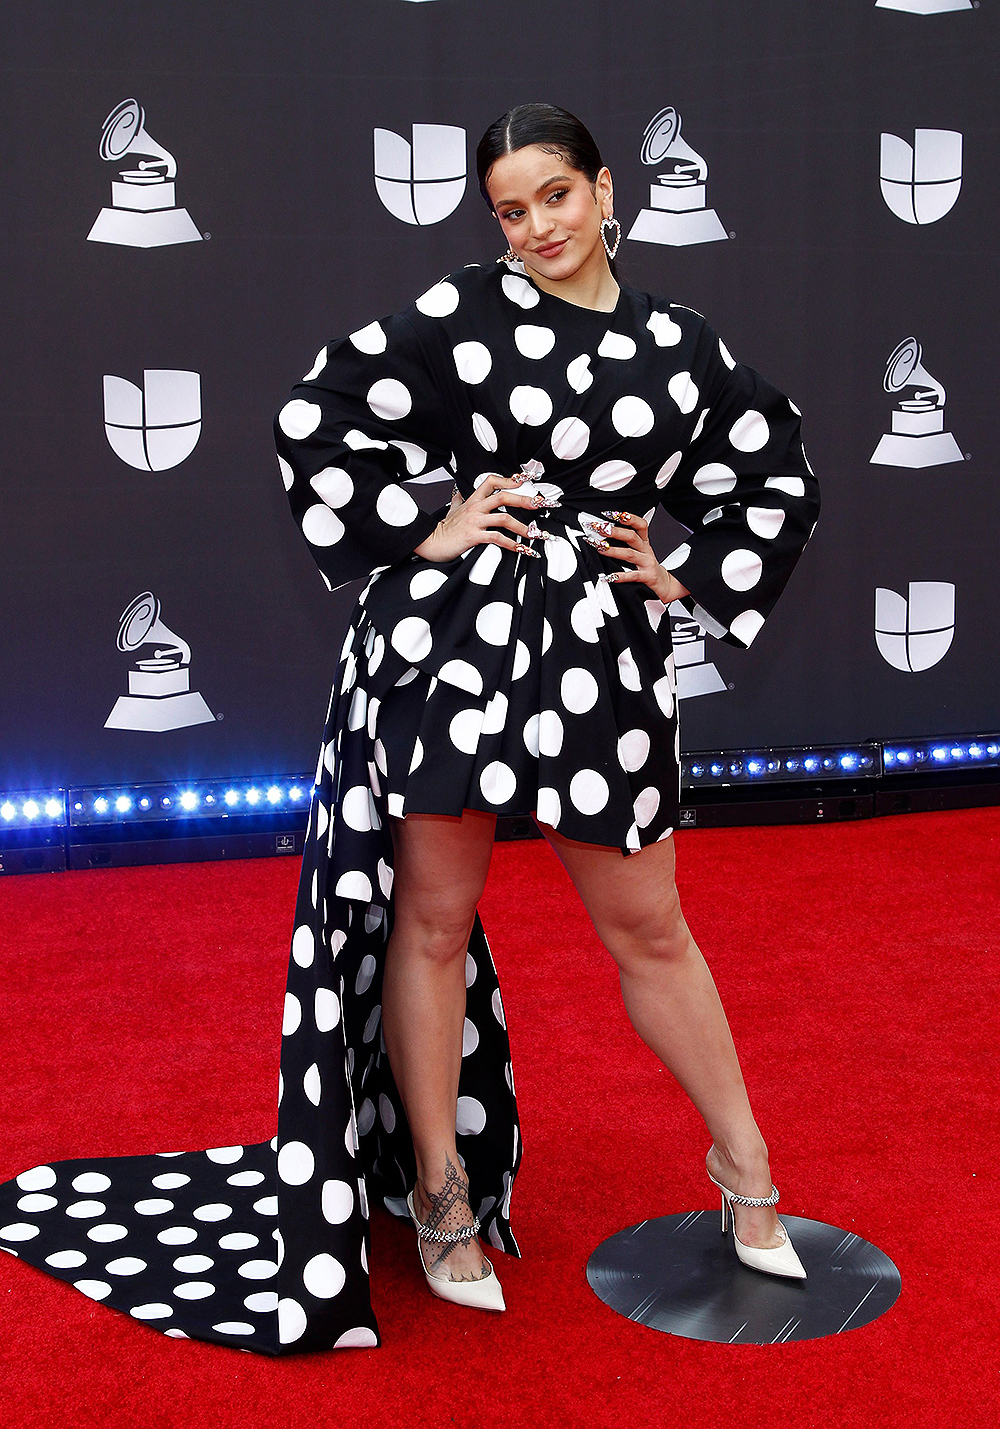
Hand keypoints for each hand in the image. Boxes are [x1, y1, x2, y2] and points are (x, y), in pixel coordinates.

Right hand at [413, 472, 552, 562]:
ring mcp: (475, 521)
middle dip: (526, 500)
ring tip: (537, 535)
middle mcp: (476, 507)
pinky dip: (513, 544)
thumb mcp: (452, 509)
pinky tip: (523, 549)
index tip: (526, 480)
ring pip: (504, 518)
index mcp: (473, 500)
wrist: (431, 542)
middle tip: (544, 504)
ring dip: (524, 527)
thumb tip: (459, 491)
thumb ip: (459, 500)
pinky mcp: (474, 536)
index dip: (510, 479)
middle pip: (504, 496)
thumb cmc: (444, 528)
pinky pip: (497, 538)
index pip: (492, 481)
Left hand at [585, 510, 690, 604]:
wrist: (664, 584)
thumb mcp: (641, 551)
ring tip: (600, 548)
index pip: (640, 524)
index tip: (611, 514)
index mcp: (644, 542)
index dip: (628, 517)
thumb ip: (628, 540)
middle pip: (632, 536)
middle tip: (601, 528)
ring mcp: (647, 564)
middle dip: (615, 531)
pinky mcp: (647, 577)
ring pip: (630, 554)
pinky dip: (621, 576)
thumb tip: (608, 529)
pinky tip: (610, 576)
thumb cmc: (648, 567)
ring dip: (613, 550)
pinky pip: (633, 576)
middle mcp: (646, 551)